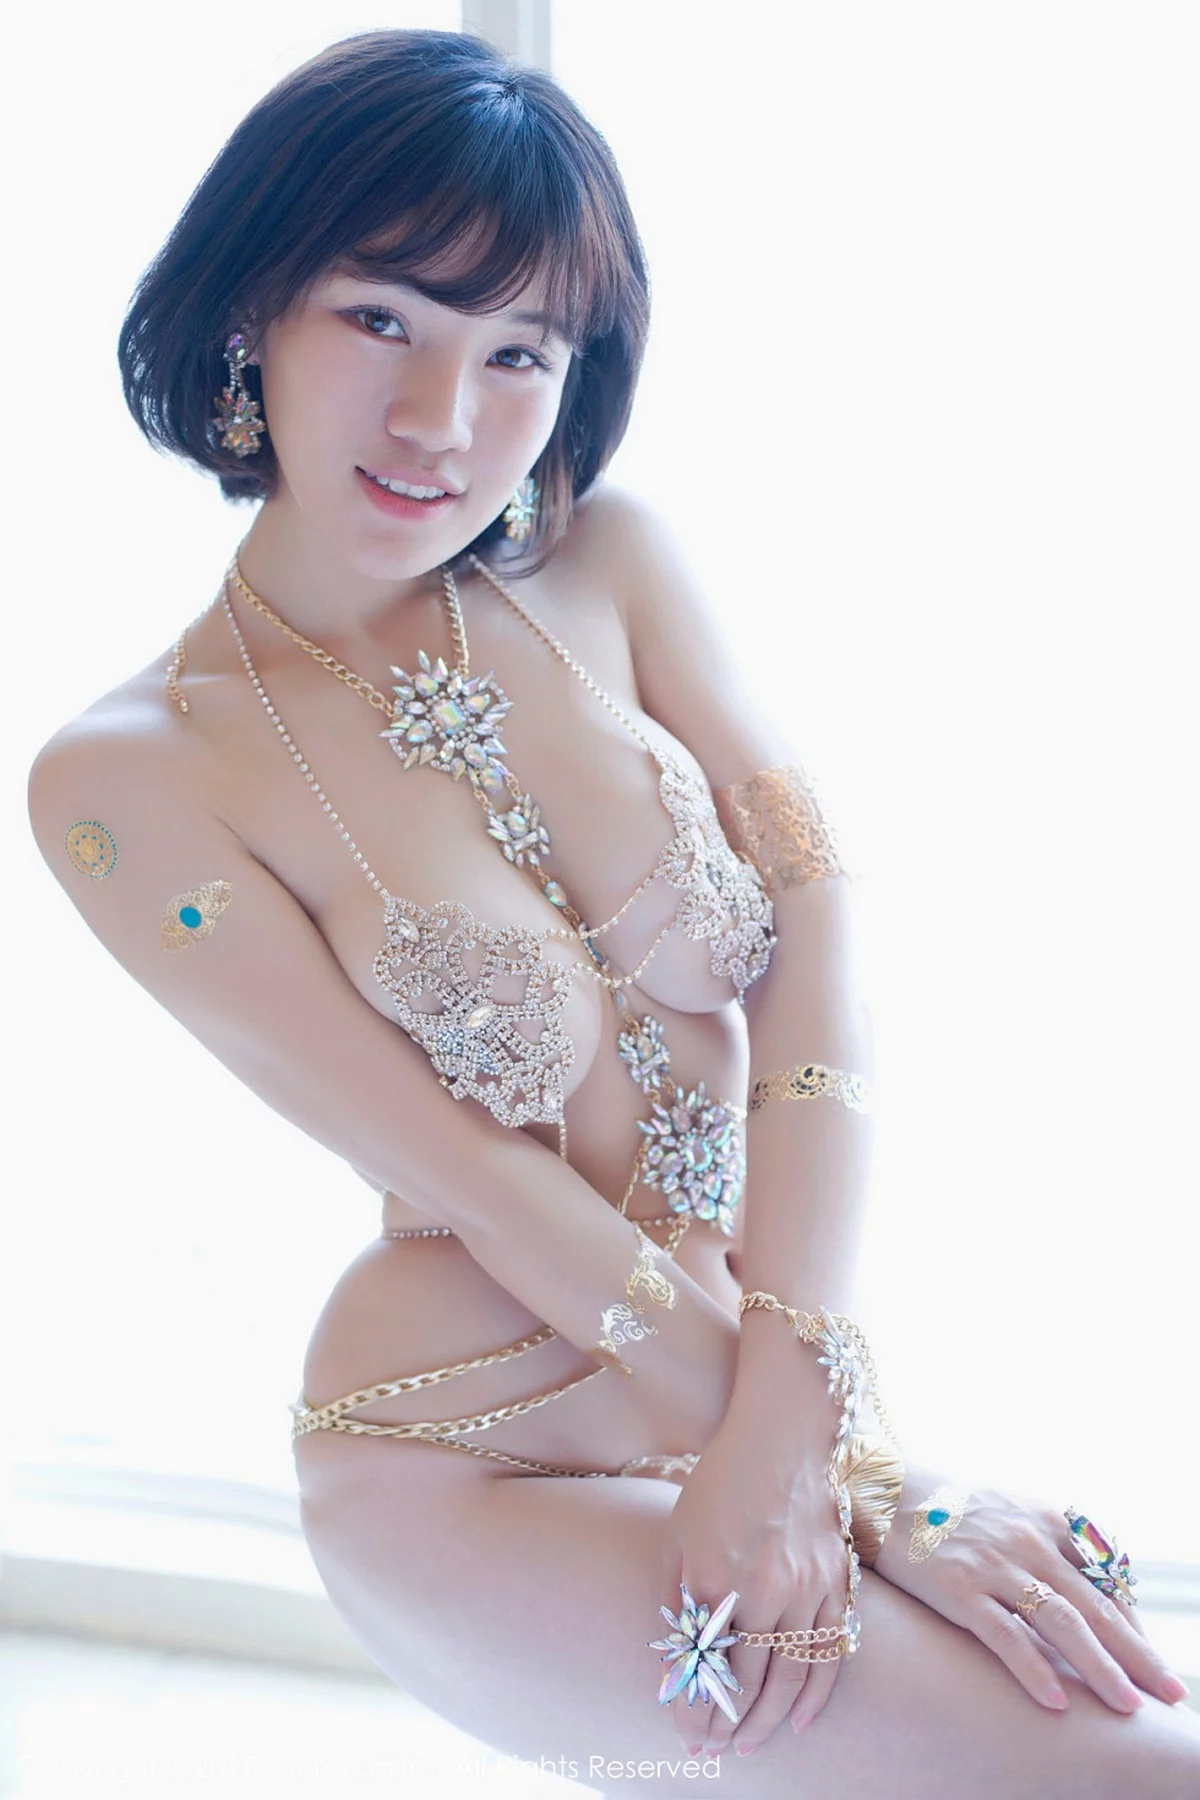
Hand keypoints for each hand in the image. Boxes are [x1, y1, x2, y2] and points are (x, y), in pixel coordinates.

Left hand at [651, 1406, 850, 1760]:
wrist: (781, 1437)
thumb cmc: (720, 1484)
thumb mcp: (678, 1538)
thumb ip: (676, 1603)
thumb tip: (675, 1670)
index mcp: (717, 1579)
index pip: (708, 1671)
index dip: (698, 1712)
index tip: (688, 1736)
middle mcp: (764, 1590)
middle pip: (750, 1683)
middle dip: (729, 1725)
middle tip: (714, 1750)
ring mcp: (807, 1587)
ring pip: (791, 1678)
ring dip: (768, 1721)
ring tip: (748, 1745)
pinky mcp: (837, 1582)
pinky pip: (830, 1652)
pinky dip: (815, 1693)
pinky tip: (797, 1720)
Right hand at [873, 1462, 1189, 1712]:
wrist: (884, 1488)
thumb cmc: (951, 1506)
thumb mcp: (1012, 1510)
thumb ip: (1050, 1541)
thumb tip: (1092, 1585)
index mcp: (1046, 1520)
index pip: (1107, 1578)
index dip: (1134, 1623)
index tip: (1151, 1661)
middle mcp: (1028, 1540)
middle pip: (1095, 1605)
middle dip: (1138, 1654)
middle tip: (1170, 1693)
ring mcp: (993, 1564)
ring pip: (1060, 1621)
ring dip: (1100, 1666)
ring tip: (1128, 1704)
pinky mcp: (956, 1587)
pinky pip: (1004, 1634)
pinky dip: (1033, 1668)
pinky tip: (1057, 1701)